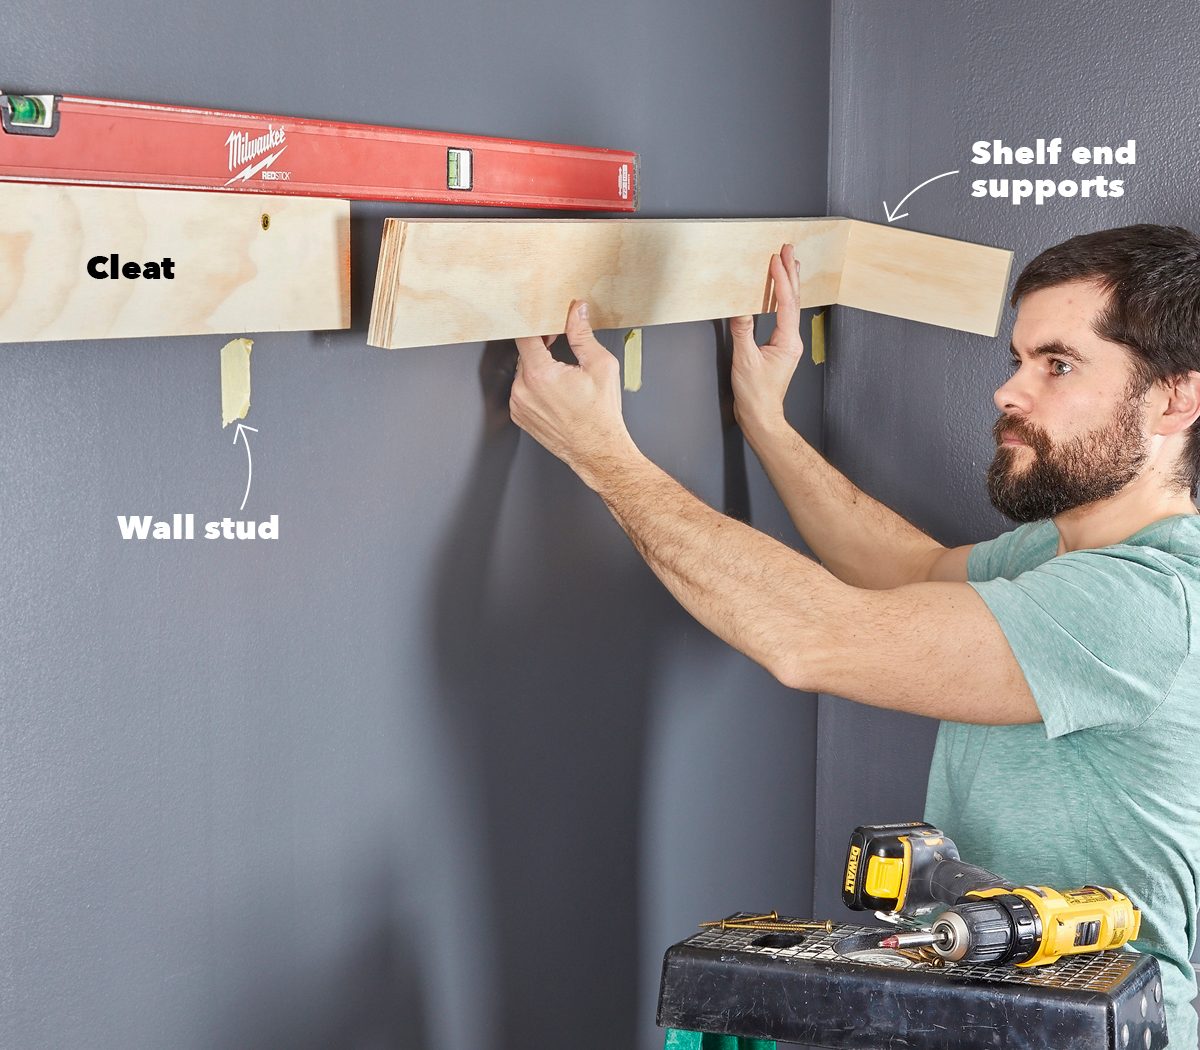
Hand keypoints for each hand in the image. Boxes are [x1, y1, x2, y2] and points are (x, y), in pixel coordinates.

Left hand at [510, 300, 639, 487]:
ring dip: (538, 366)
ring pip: (522, 372)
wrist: (598, 451)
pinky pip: (522, 391)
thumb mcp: (600, 366)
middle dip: (540, 345)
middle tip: (559, 344)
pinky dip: (535, 385)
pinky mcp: (519, 416)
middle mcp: (522, 390)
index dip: (538, 324)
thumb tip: (576, 311)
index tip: (549, 324)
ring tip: (561, 373)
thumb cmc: (600, 416)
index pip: (525, 334)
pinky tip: (556, 391)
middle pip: (523, 353)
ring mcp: (518, 405)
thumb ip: (582, 334)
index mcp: (539, 374)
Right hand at [730, 243, 804, 435]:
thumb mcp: (745, 361)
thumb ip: (742, 332)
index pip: (786, 304)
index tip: (775, 260)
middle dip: (790, 273)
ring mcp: (787, 344)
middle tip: (788, 250)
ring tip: (789, 263)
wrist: (761, 416)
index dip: (780, 280)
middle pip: (794, 300)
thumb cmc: (756, 395)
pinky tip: (779, 294)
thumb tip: (739, 308)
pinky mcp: (780, 348)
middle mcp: (792, 340)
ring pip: (791, 307)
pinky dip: (782, 299)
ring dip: (789, 284)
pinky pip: (783, 316)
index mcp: (788, 342)